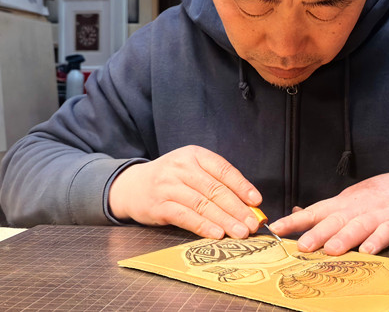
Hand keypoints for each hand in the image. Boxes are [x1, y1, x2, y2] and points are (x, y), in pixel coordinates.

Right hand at [108, 145, 262, 238]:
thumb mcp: (191, 169)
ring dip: (224, 220)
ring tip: (240, 232)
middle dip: (237, 208)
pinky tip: (217, 233)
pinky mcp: (159, 205)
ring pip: (202, 204)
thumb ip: (215, 181)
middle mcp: (181, 167)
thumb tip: (247, 203)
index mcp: (194, 154)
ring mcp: (168, 186)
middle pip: (215, 189)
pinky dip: (203, 226)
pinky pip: (185, 216)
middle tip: (252, 223)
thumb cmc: (171, 179)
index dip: (242, 186)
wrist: (132, 186)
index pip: (223, 169)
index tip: (256, 201)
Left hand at [268, 169, 388, 255]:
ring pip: (357, 227)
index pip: (314, 212)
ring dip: (344, 238)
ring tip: (332, 250)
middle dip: (318, 233)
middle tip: (303, 246)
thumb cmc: (376, 196)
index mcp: (341, 204)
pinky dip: (377, 241)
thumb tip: (296, 214)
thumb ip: (324, 211)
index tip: (276, 228)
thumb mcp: (347, 199)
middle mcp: (355, 210)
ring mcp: (376, 216)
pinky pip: (385, 233)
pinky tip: (368, 251)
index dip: (295, 221)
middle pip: (334, 221)